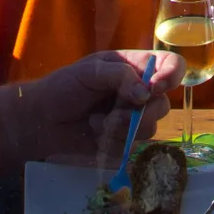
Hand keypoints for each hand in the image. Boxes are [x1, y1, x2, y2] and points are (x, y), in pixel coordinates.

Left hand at [18, 49, 181, 164]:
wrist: (42, 120)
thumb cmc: (64, 87)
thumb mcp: (90, 71)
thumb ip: (120, 76)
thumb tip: (145, 93)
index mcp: (135, 68)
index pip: (170, 66)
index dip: (171, 75)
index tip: (155, 86)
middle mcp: (139, 94)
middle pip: (163, 103)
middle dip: (142, 111)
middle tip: (117, 113)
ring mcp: (133, 121)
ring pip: (149, 128)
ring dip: (122, 127)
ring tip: (97, 123)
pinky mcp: (123, 144)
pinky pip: (132, 147)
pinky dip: (112, 141)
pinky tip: (95, 134)